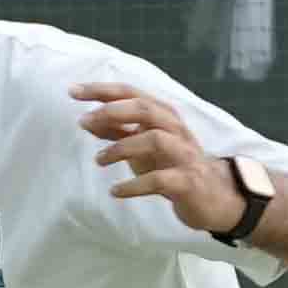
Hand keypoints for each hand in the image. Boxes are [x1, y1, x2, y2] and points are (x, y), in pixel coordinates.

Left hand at [63, 78, 235, 228]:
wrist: (213, 197)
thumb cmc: (173, 166)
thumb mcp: (142, 146)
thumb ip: (117, 132)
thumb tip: (86, 121)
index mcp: (164, 116)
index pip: (132, 94)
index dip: (102, 91)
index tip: (73, 91)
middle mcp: (176, 129)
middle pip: (145, 109)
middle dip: (111, 111)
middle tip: (83, 121)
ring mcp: (184, 155)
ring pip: (154, 139)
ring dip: (122, 147)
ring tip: (99, 160)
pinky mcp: (187, 182)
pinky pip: (159, 180)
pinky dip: (134, 185)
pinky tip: (115, 192)